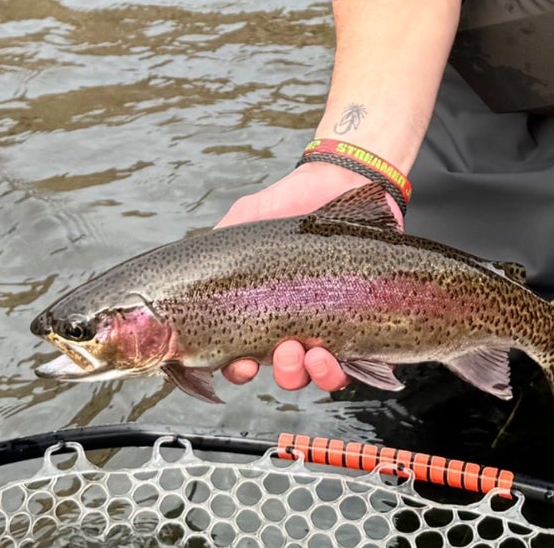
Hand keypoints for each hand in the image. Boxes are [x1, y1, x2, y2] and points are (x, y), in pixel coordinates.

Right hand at [215, 162, 403, 390]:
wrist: (344, 179)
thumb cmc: (291, 201)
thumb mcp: (246, 218)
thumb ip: (220, 244)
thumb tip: (191, 277)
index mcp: (262, 308)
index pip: (242, 355)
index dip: (236, 369)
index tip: (239, 364)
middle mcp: (294, 324)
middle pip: (282, 370)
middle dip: (281, 370)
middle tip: (283, 350)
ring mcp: (329, 325)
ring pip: (315, 373)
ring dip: (308, 373)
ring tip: (310, 353)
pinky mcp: (362, 321)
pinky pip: (353, 363)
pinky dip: (340, 370)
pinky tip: (333, 356)